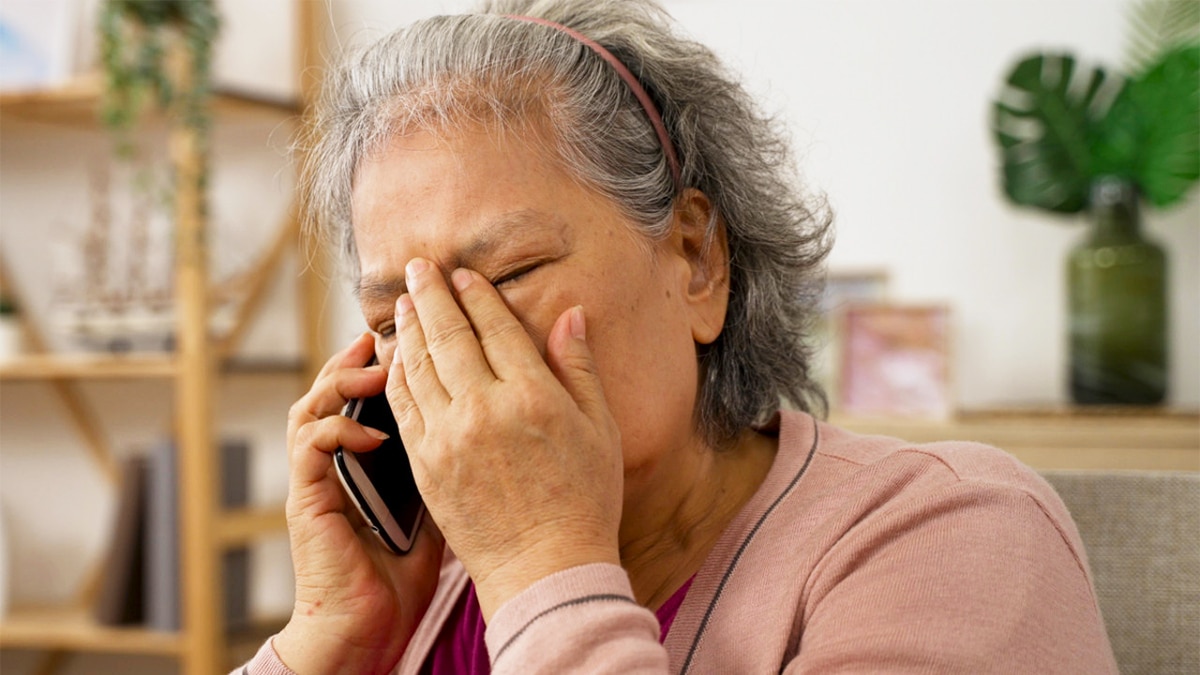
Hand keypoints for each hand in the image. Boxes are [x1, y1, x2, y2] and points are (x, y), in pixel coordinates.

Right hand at [275, 334, 444, 674]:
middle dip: (363, 351)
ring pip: (313, 404)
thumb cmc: (406, 571)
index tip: (424, 331)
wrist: (369, 627)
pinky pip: (310, 445)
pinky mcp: (306, 499)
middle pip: (337, 384)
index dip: (393, 357)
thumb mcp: (438, 500)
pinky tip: (373, 430)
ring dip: (343, 380)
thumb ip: (450, 456)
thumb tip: (489, 416)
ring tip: (379, 366)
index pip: (371, 391)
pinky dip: (339, 430)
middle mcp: (336, 459)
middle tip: (395, 326)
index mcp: (365, 456)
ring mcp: (318, 477)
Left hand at [387, 259, 624, 620]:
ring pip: (418, 366)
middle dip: (431, 296)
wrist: (545, 569)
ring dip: (408, 328)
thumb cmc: (584, 501)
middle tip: (418, 268)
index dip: (476, 296)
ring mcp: (448, 438)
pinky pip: (403, 406)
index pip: (495, 328)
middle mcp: (484, 410)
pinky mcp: (425, 464)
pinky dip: (397, 374)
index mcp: (533, 397)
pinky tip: (396, 356)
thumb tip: (570, 315)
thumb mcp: (599, 430)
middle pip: (449, 336)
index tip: (463, 275)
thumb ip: (579, 368)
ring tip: (402, 302)